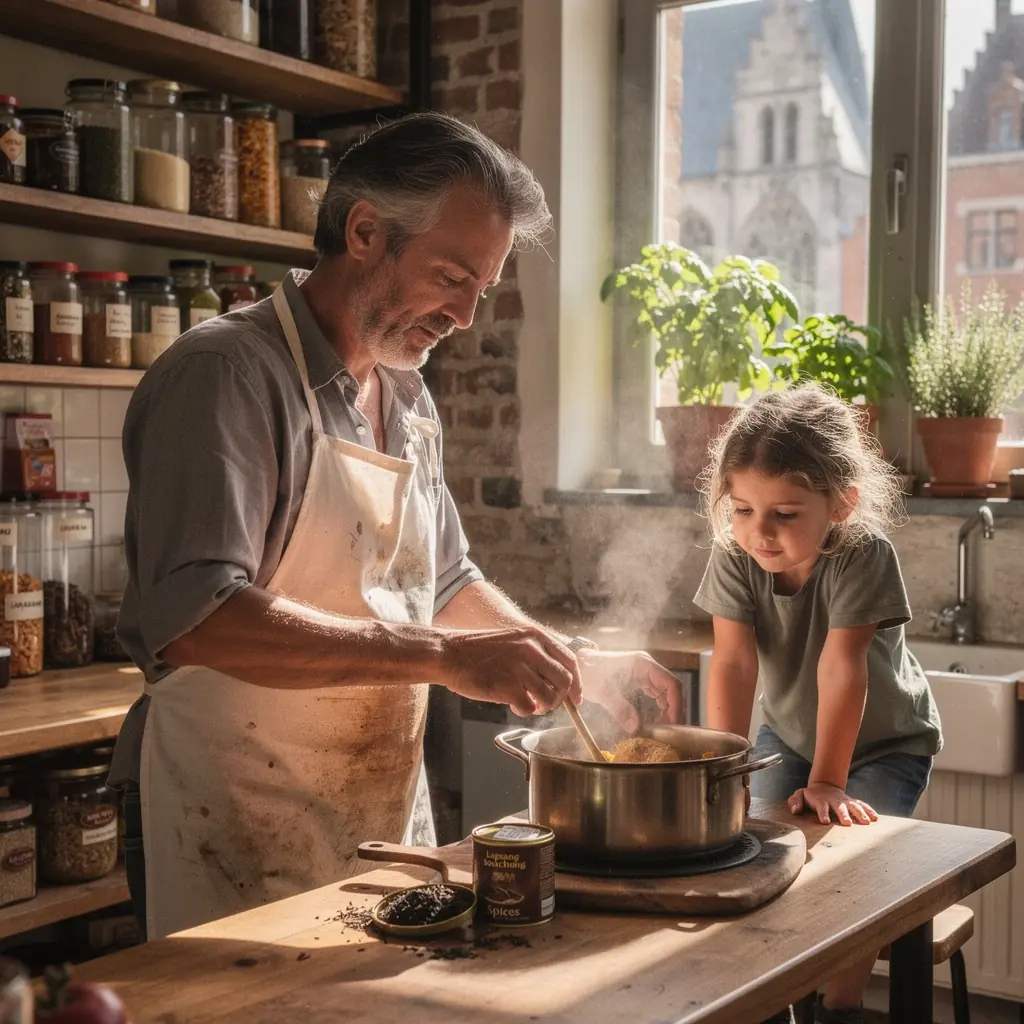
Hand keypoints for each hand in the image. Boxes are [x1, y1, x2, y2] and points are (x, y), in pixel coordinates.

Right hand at [438, 627, 581, 716]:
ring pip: (551, 698)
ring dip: (542, 707)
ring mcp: (521, 668)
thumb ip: (536, 654)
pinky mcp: (509, 687)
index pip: (570, 660)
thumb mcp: (513, 640)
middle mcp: (532, 650)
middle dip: (561, 698)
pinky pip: (530, 708)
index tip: (576, 697)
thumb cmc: (478, 650)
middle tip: (547, 704)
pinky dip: (524, 711)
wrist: (449, 653)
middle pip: (565, 681)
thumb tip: (557, 679)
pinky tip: (512, 704)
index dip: (577, 682)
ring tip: (528, 703)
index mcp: (535, 636)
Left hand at [578, 650, 682, 732]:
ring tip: (662, 728)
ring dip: (667, 710)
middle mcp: (647, 666)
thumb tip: (636, 729)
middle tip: (668, 731)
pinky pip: (656, 694)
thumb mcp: (603, 692)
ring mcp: (644, 672)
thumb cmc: (588, 673)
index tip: (673, 723)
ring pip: (665, 692)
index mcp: (643, 664)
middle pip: (671, 689)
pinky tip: (655, 720)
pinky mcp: (640, 679)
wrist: (578, 666)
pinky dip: (659, 707)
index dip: (676, 704)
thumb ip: (620, 709)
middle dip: (673, 710)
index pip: (671, 684)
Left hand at [788, 783, 877, 825]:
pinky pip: (862, 805)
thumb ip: (795, 801)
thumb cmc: (811, 796)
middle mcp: (834, 801)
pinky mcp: (852, 802)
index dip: (823, 813)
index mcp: (821, 801)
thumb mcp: (799, 795)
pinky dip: (869, 810)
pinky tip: (875, 818)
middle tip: (847, 823)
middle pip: (839, 807)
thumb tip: (795, 810)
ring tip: (866, 822)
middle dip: (843, 814)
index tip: (825, 821)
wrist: (824, 786)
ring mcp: (844, 801)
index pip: (821, 807)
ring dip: (859, 813)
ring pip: (853, 806)